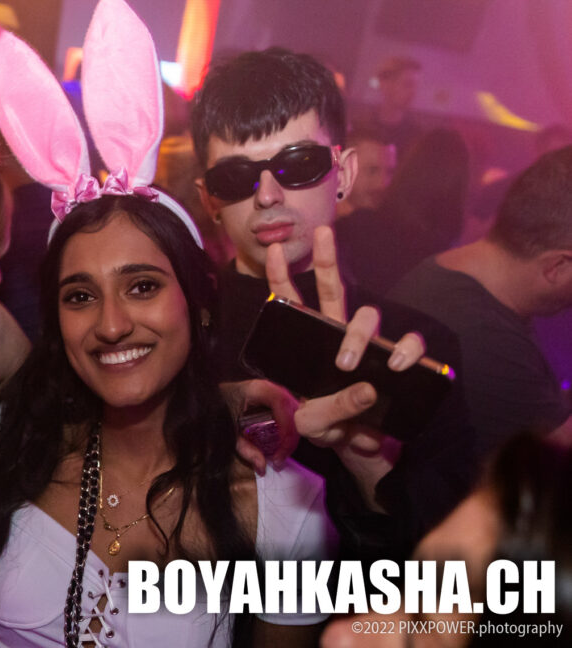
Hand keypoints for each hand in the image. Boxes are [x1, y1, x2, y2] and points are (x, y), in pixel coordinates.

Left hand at [223, 379, 298, 474]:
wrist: (212, 398)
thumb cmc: (218, 408)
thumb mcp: (228, 431)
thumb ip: (245, 448)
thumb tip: (262, 467)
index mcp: (257, 389)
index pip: (281, 402)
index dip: (286, 426)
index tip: (281, 448)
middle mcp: (269, 387)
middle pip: (292, 409)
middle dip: (291, 436)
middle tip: (281, 457)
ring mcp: (274, 392)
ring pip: (294, 412)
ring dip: (291, 435)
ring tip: (280, 453)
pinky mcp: (275, 400)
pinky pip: (289, 414)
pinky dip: (288, 430)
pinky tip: (280, 444)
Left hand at [263, 227, 425, 504]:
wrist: (358, 446)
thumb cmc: (328, 426)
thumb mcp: (313, 424)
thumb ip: (327, 411)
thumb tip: (367, 388)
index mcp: (309, 341)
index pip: (291, 302)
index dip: (280, 276)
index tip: (271, 249)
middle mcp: (339, 334)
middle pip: (333, 288)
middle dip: (327, 257)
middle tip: (321, 234)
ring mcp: (371, 345)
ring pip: (369, 315)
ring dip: (358, 336)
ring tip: (346, 364)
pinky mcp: (398, 361)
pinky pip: (409, 344)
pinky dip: (407, 351)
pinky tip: (398, 365)